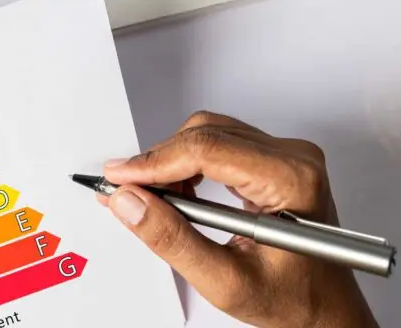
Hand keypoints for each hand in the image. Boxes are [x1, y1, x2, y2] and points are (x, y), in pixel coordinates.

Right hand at [101, 112, 377, 327]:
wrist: (325, 311)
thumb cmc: (294, 300)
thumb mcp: (225, 281)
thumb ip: (173, 240)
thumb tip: (129, 202)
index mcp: (291, 180)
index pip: (207, 150)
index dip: (154, 162)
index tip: (118, 177)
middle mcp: (293, 158)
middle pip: (205, 134)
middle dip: (158, 162)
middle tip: (127, 192)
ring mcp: (285, 156)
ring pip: (207, 134)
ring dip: (171, 163)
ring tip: (154, 200)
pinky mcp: (273, 160)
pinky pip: (218, 144)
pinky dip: (187, 166)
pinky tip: (177, 194)